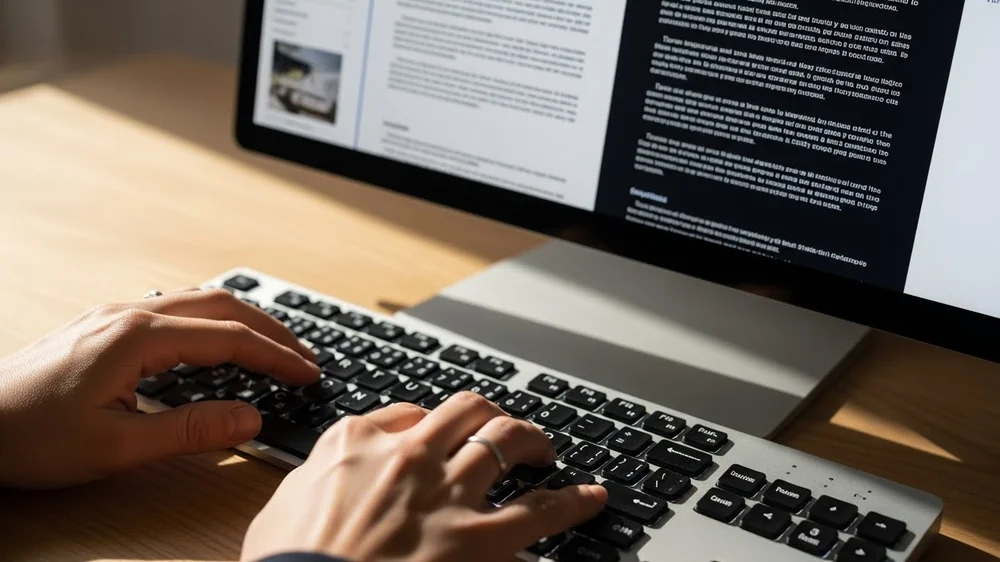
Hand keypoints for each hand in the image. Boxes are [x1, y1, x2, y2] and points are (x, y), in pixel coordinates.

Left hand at [0, 289, 319, 488]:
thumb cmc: (28, 436)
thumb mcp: (116, 446)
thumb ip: (191, 430)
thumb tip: (249, 417)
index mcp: (138, 338)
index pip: (229, 338)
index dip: (276, 356)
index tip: (308, 373)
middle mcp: (130, 315)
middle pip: (222, 305)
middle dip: (271, 329)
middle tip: (305, 356)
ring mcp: (115, 315)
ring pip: (200, 300)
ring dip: (244, 320)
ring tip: (274, 345)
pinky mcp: (104, 326)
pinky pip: (175, 309)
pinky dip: (214, 320)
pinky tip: (218, 342)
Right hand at [242, 396, 607, 561]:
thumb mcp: (282, 506)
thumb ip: (318, 475)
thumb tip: (337, 470)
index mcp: (357, 442)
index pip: (408, 413)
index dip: (429, 421)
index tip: (438, 433)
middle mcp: (410, 456)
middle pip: (467, 411)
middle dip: (491, 413)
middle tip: (502, 425)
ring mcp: (448, 493)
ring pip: (508, 441)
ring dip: (532, 439)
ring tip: (545, 449)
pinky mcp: (480, 540)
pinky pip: (541, 511)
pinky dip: (572, 501)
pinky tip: (591, 497)